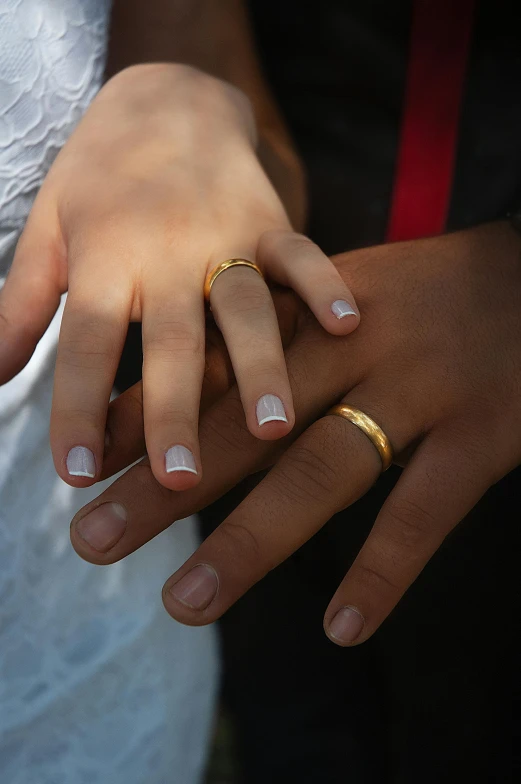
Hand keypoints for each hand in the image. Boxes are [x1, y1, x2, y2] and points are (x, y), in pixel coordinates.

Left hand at [0, 63, 357, 490]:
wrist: (169, 96)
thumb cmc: (101, 175)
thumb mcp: (48, 230)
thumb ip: (20, 305)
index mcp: (105, 258)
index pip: (85, 342)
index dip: (79, 407)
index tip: (76, 472)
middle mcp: (165, 253)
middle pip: (169, 341)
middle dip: (173, 411)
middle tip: (176, 479)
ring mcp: (224, 237)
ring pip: (244, 309)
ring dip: (260, 369)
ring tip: (272, 429)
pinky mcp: (271, 223)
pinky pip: (301, 254)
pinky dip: (324, 285)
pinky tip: (346, 325)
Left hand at [70, 222, 520, 644]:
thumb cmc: (429, 292)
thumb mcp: (344, 296)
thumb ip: (282, 339)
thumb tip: (209, 388)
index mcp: (316, 311)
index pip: (217, 367)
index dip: (148, 416)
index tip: (86, 463)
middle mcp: (358, 347)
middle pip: (248, 424)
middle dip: (164, 485)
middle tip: (94, 538)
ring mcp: (421, 391)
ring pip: (322, 471)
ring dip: (249, 541)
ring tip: (183, 602)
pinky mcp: (483, 434)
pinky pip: (426, 512)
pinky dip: (384, 571)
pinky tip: (341, 627)